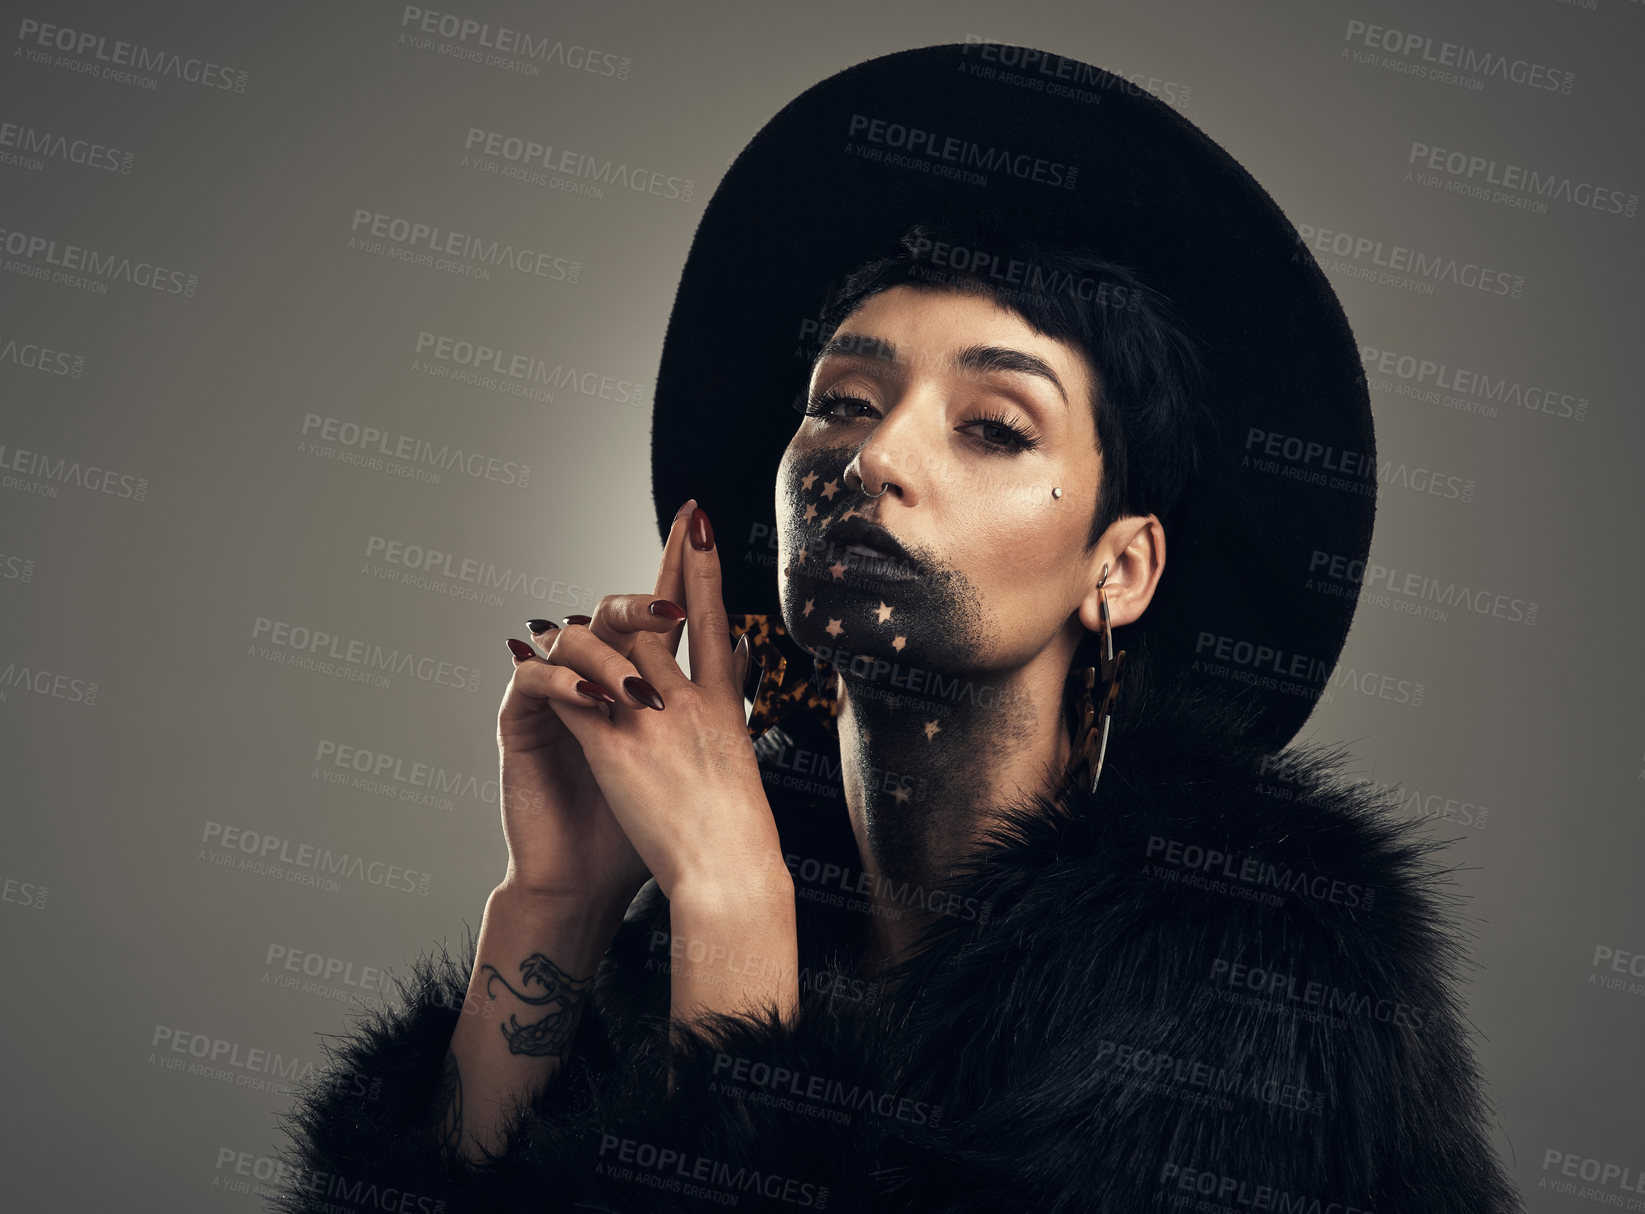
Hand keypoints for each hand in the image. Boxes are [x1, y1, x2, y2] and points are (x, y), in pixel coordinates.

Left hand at [543, 502, 772, 901]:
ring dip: (583, 637)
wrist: (728, 873)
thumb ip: (731, 700)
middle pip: (655, 622)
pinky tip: (537, 664)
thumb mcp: (740, 753)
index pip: (714, 618)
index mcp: (722, 704)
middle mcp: (688, 700)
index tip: (699, 523)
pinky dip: (556, 680)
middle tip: (671, 524)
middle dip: (655, 577)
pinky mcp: (613, 750)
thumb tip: (744, 652)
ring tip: (564, 625)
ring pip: (606, 650)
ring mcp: (650, 721)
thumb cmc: (736, 831)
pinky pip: (575, 696)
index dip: (704, 567)